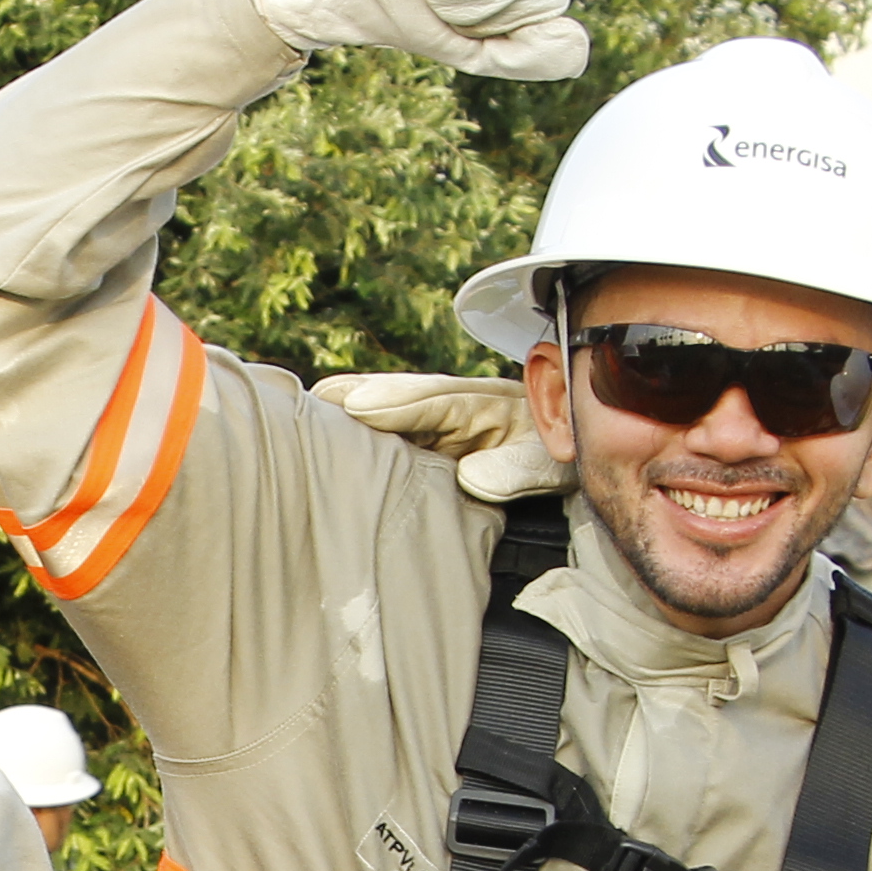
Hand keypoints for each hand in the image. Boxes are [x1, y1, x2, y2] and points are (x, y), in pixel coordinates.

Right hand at [315, 371, 531, 460]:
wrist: (560, 455)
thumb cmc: (551, 458)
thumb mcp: (544, 464)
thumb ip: (512, 471)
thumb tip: (470, 477)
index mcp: (485, 405)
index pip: (436, 401)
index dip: (398, 402)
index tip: (360, 406)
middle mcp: (453, 405)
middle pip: (401, 394)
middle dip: (361, 393)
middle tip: (320, 397)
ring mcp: (436, 419)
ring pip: (389, 406)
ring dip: (352, 404)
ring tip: (311, 406)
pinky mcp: (426, 435)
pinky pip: (389, 428)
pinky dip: (358, 425)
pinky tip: (327, 426)